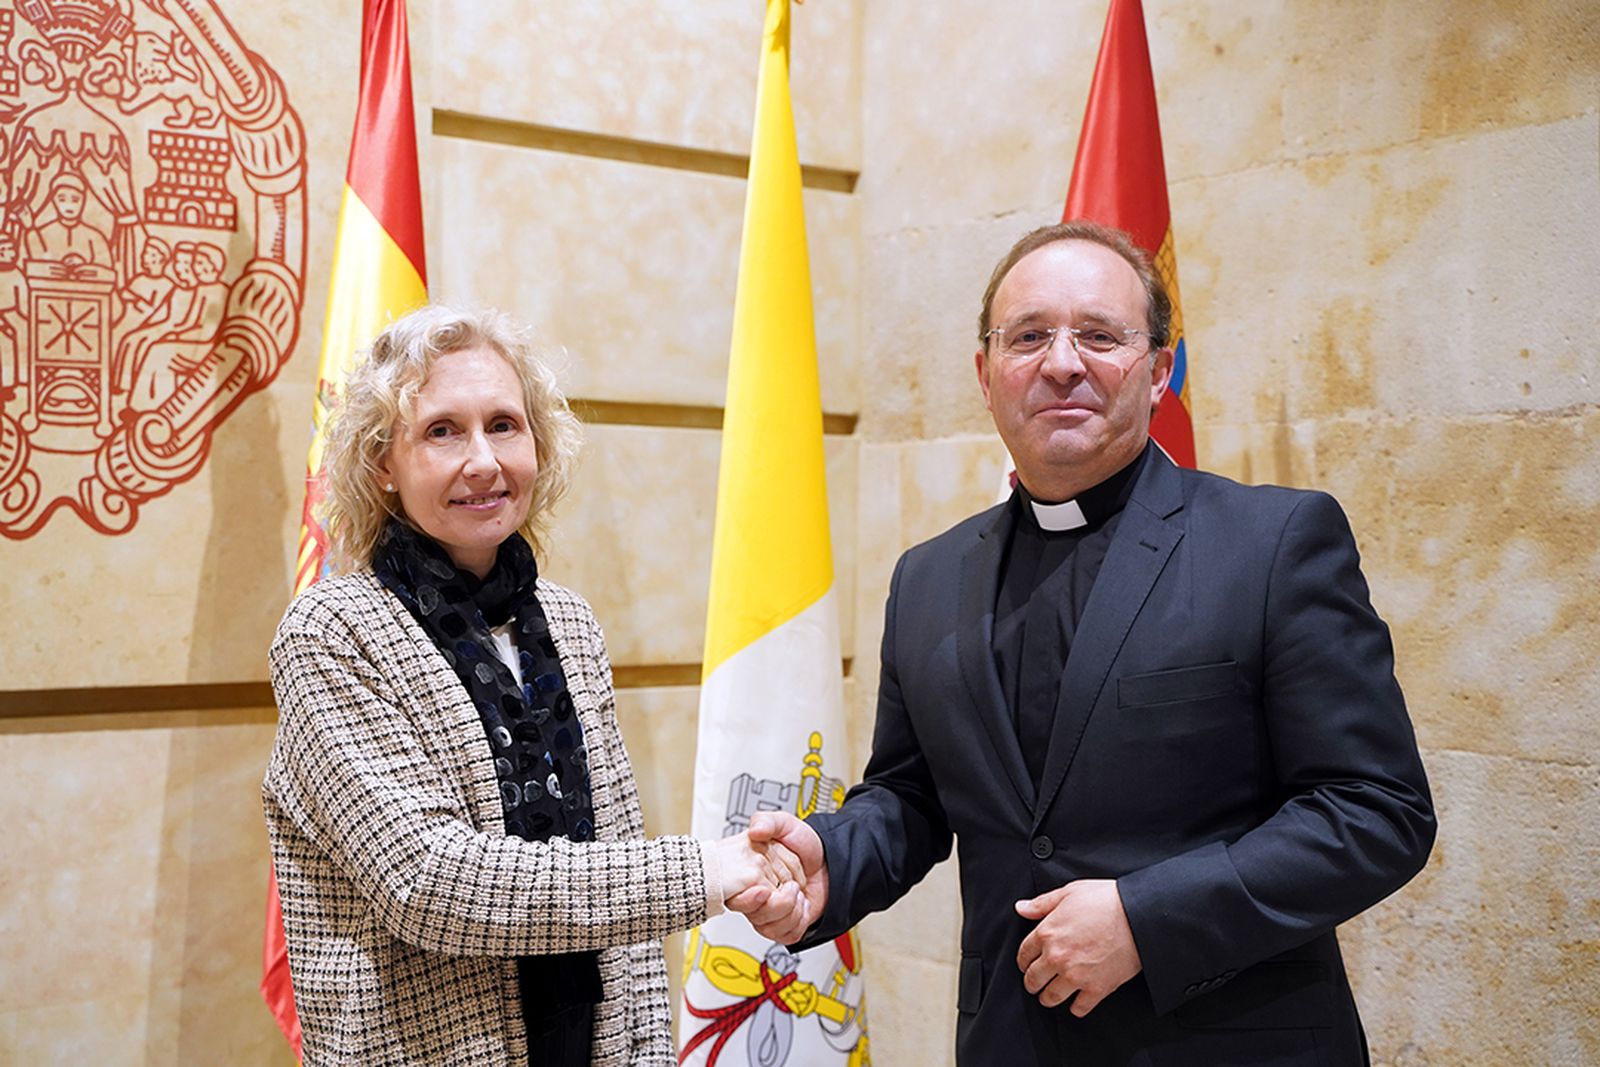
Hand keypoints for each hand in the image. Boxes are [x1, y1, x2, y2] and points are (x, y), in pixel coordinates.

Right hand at [725, 811, 827, 943]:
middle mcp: (754, 897)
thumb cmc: (805, 844)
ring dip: (791, 908)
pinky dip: (799, 919)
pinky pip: (787, 934)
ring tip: (796, 890)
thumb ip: (767, 821)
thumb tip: (754, 830)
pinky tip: (801, 903)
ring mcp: (770, 913)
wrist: (831, 860)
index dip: (748, 899)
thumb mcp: (785, 824)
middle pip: (755, 916)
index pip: (734, 898)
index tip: (762, 891)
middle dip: (778, 902)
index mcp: (745, 876)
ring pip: (772, 928)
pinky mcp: (786, 925)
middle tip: (789, 884)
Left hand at [1015, 879, 1141, 1015]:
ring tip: (1050, 996)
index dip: (1023, 961)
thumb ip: (1041, 904)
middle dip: (1031, 983)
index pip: (1023, 955)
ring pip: (1051, 997)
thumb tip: (1021, 908)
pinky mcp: (1097, 988)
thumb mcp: (1069, 893)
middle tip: (1034, 984)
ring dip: (1048, 998)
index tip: (1026, 964)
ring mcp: (1076, 976)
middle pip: (1033, 980)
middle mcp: (1057, 958)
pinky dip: (1076, 1008)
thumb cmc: (1105, 900)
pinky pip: (1080, 1008)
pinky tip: (1076, 1004)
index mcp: (1047, 933)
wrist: (1138, 916)